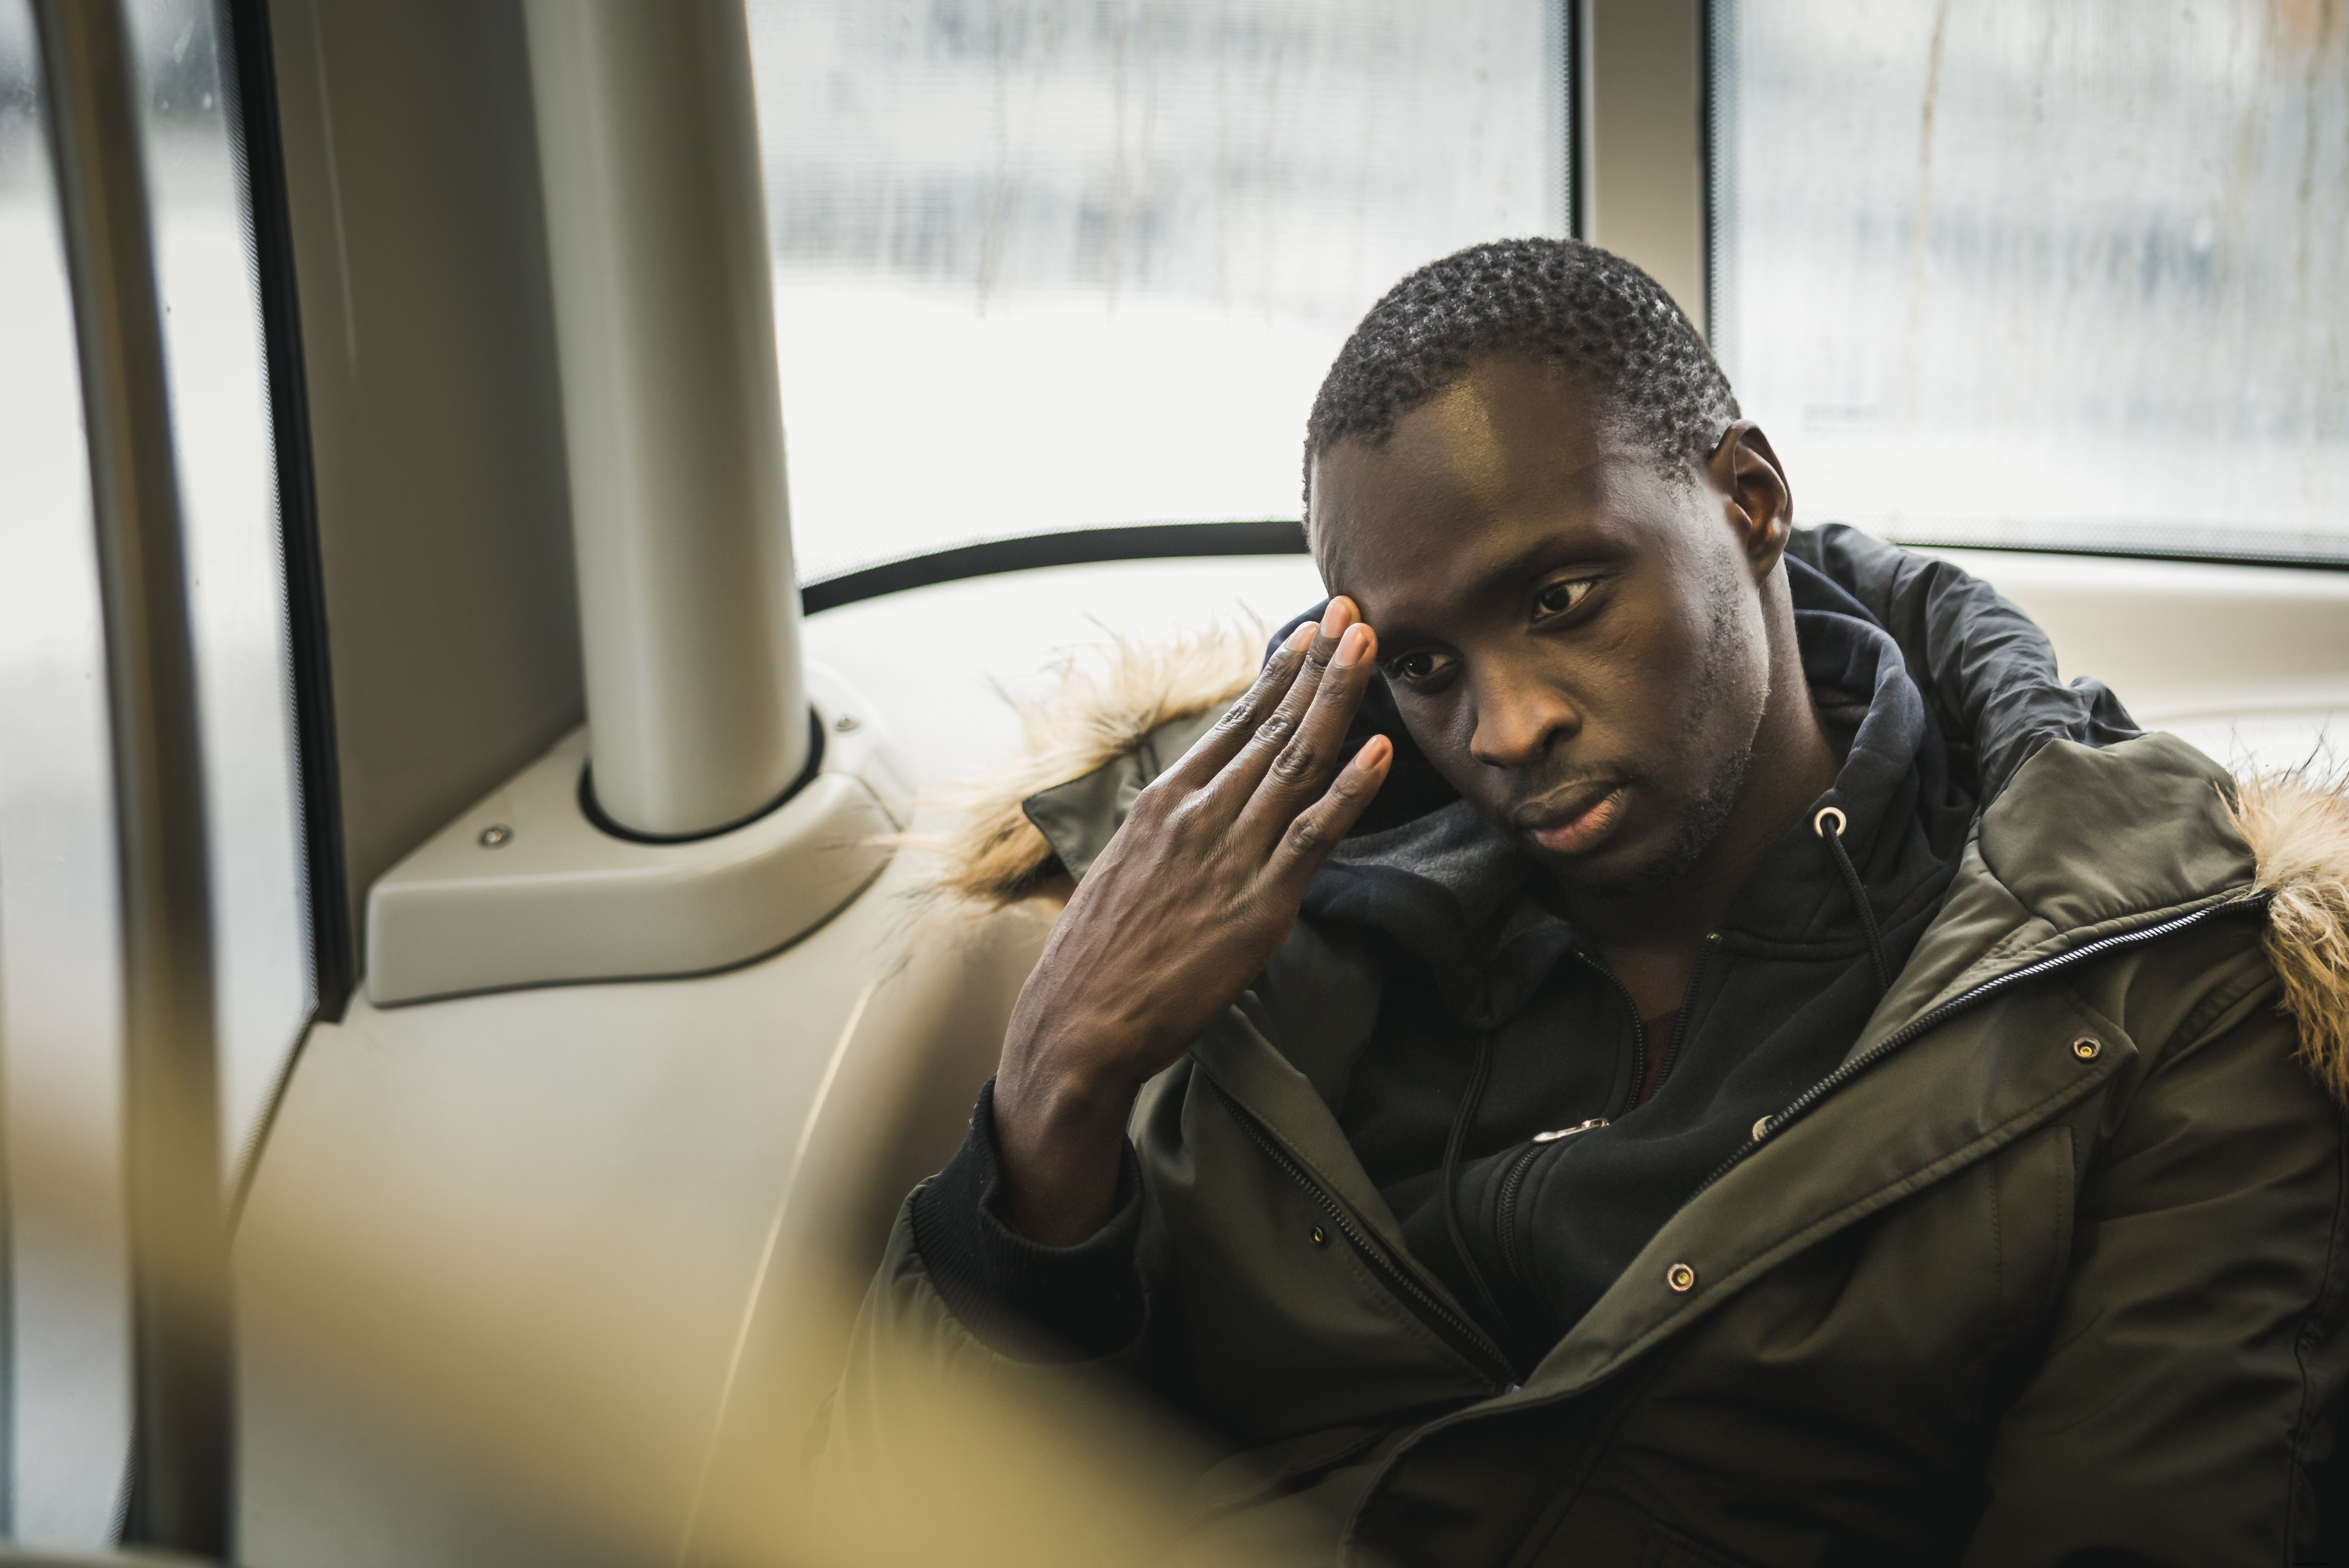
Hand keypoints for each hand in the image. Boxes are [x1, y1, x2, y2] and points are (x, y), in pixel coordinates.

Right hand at [991, 598, 1391, 1242]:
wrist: (1077, 1023)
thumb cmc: (1097, 958)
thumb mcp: (1125, 871)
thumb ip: (1168, 836)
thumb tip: (1193, 819)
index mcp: (1164, 803)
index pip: (1234, 724)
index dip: (1279, 675)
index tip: (1310, 633)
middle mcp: (1197, 815)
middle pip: (1272, 727)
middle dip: (1318, 665)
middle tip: (1353, 611)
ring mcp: (1228, 856)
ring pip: (1295, 763)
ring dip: (1338, 700)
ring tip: (1369, 648)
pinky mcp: (1257, 906)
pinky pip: (1312, 837)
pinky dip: (1349, 791)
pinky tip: (1379, 751)